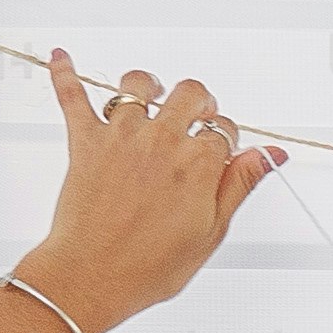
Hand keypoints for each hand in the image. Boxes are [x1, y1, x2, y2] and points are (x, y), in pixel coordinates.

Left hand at [14, 47, 284, 332]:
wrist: (92, 276)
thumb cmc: (149, 265)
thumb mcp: (211, 231)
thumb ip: (240, 184)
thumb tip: (270, 155)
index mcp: (198, 163)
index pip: (224, 129)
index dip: (226, 138)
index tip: (223, 152)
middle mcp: (162, 140)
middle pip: (189, 93)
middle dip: (199, 101)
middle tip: (197, 114)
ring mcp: (121, 137)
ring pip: (137, 84)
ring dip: (148, 85)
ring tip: (151, 94)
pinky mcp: (85, 142)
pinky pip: (73, 97)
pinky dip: (65, 73)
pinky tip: (62, 56)